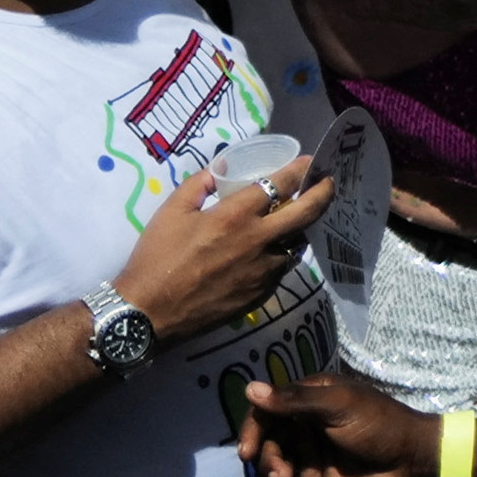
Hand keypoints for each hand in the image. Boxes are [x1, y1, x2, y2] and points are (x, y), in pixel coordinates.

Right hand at [117, 155, 334, 343]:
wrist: (147, 314)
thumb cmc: (156, 259)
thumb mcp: (170, 212)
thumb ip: (199, 184)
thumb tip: (221, 169)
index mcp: (235, 216)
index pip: (280, 184)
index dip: (299, 170)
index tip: (309, 162)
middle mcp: (258, 241)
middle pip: (307, 212)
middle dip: (324, 192)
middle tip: (329, 183)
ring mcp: (263, 270)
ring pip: (296, 243)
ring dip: (300, 229)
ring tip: (297, 220)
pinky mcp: (261, 294)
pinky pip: (281, 269)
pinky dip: (280, 256)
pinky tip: (272, 252)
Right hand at [235, 369, 438, 476]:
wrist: (411, 461)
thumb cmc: (380, 424)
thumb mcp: (340, 405)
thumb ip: (296, 400)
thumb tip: (249, 388)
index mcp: (308, 402)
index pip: (265, 412)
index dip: (251, 431)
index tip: (247, 451)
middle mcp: (302, 428)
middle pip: (264, 447)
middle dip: (267, 464)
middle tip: (283, 476)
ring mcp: (307, 457)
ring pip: (271, 472)